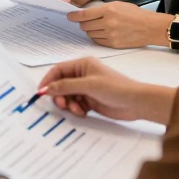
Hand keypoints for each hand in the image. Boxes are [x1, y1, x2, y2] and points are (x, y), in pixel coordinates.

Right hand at [38, 58, 174, 123]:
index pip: (59, 70)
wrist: (137, 103)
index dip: (49, 80)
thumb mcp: (89, 85)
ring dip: (69, 104)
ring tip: (77, 110)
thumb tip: (47, 89)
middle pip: (62, 85)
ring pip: (68, 96)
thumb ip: (66, 86)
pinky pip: (76, 104)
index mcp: (82, 65)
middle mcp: (83, 75)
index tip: (41, 92)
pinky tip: (83, 112)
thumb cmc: (115, 88)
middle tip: (61, 105)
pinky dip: (76, 109)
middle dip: (60, 95)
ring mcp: (87, 88)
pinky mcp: (91, 101)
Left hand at [66, 3, 173, 49]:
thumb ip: (101, 9)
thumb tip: (85, 13)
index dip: (74, 16)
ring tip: (95, 27)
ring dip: (89, 31)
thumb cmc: (135, 14)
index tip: (69, 16)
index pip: (84, 15)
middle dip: (82, 24)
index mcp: (108, 10)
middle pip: (85, 26)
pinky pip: (98, 41)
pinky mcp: (114, 44)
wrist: (151, 27)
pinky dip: (96, 37)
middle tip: (83, 22)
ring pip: (90, 34)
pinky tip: (101, 33)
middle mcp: (108, 23)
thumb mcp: (117, 5)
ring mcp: (111, 35)